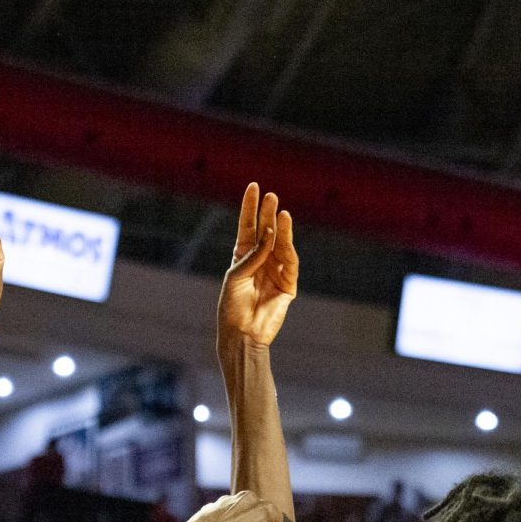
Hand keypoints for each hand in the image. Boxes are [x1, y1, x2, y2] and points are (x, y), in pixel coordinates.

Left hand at [217, 183, 298, 347]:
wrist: (242, 334)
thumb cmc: (231, 307)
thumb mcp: (235, 277)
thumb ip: (252, 256)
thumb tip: (269, 234)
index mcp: (242, 258)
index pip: (248, 227)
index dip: (250, 208)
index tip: (253, 187)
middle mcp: (260, 262)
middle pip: (266, 232)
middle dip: (268, 214)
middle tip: (272, 196)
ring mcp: (275, 273)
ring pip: (280, 245)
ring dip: (280, 229)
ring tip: (281, 211)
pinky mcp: (287, 286)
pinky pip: (288, 262)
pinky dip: (285, 247)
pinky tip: (281, 232)